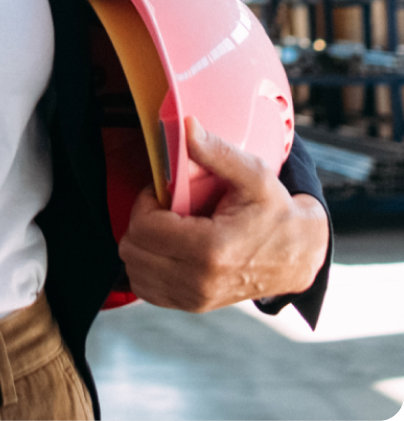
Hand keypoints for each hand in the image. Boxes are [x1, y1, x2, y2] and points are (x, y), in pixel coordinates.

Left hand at [117, 116, 328, 311]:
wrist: (298, 255)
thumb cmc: (276, 212)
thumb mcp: (254, 175)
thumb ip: (216, 151)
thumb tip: (186, 126)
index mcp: (211, 251)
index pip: (144, 228)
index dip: (146, 202)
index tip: (166, 192)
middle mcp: (199, 282)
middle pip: (133, 250)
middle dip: (142, 221)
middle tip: (166, 208)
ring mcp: (196, 299)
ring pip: (135, 272)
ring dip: (143, 244)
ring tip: (169, 227)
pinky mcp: (193, 306)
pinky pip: (147, 289)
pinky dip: (148, 265)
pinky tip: (169, 246)